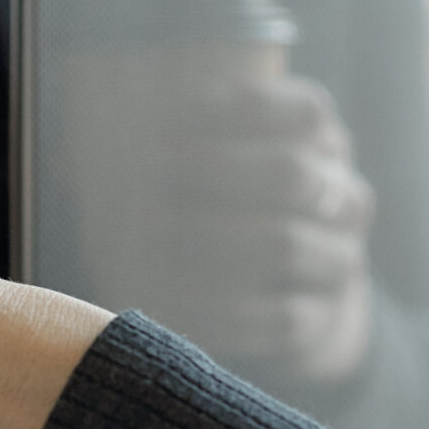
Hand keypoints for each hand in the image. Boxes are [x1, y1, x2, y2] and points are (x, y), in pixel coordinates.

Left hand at [152, 75, 376, 386]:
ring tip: (151, 239)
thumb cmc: (239, 214)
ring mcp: (340, 262)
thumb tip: (85, 128)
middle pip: (293, 174)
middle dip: (216, 171)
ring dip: (209, 241)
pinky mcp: (320, 322)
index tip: (173, 112)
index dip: (245, 107)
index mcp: (325, 146)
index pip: (304, 110)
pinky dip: (220, 307)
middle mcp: (343, 198)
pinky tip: (172, 296)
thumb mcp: (231, 165)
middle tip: (151, 176)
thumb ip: (181, 141)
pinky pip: (277, 316)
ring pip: (286, 246)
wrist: (298, 300)